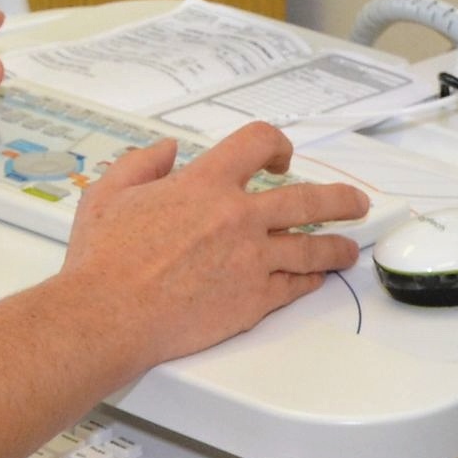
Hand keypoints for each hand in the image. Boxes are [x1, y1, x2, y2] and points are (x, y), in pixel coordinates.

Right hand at [55, 123, 368, 365]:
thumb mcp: (107, 194)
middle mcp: (237, 217)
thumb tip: (166, 150)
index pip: (258, 142)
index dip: (278, 144)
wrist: (107, 315)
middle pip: (310, 198)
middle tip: (354, 203)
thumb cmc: (102, 260)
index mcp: (204, 184)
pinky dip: (309, 281)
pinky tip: (315, 280)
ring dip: (337, 246)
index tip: (283, 158)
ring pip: (313, 247)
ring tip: (348, 249)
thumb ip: (141, 164)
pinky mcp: (253, 299)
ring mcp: (251, 260)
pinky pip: (295, 286)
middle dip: (340, 198)